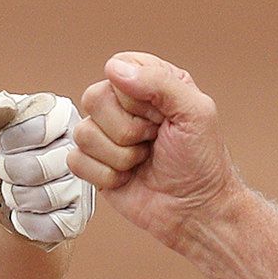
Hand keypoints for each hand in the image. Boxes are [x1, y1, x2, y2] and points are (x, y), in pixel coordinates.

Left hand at [0, 91, 94, 243]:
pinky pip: (50, 226)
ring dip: (15, 197)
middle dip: (8, 172)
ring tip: (14, 188)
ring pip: (44, 199)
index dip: (7, 142)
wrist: (0, 190)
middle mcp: (80, 148)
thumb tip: (6, 107)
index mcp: (61, 114)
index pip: (37, 130)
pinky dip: (25, 221)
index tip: (3, 142)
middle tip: (5, 169)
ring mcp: (83, 185)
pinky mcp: (78, 217)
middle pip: (37, 168)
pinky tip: (24, 210)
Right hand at [67, 52, 241, 251]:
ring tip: (143, 160)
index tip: (160, 115)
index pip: (118, 68)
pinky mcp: (93, 164)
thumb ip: (160, 82)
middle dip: (128, 130)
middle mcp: (123, 105)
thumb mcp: (196, 113)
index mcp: (150, 83)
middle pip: (94, 98)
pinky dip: (106, 176)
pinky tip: (127, 177)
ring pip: (84, 133)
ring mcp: (105, 135)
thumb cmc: (201, 162)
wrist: (195, 210)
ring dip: (121, 156)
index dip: (135, 96)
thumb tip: (114, 68)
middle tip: (152, 140)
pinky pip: (76, 161)